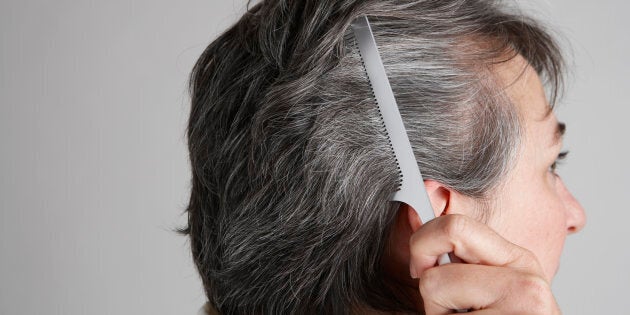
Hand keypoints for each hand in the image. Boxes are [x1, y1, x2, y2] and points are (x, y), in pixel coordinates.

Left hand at [409, 214, 560, 313]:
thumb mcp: (476, 289)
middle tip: (441, 303)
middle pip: (446, 238)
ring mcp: (523, 305)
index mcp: (517, 260)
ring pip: (435, 284)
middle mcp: (525, 277)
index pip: (456, 225)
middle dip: (429, 271)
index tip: (419, 266)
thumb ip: (452, 256)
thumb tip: (409, 211)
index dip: (423, 240)